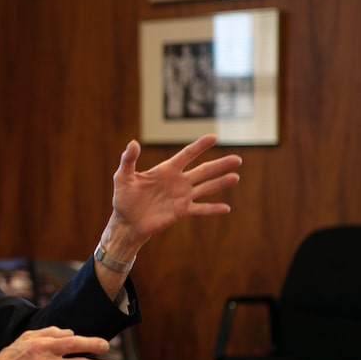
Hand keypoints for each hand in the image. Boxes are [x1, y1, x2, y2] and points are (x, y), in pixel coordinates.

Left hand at [105, 134, 241, 252]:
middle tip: (237, 159)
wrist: (127, 222)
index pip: (186, 155)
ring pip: (206, 187)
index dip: (199, 146)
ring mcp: (181, 196)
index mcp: (166, 170)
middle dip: (220, 165)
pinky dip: (212, 209)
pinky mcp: (181, 211)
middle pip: (203, 170)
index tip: (214, 137)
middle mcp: (178, 181)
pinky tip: (226, 208)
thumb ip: (128, 160)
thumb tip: (133, 143)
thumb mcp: (122, 177)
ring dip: (221, 183)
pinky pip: (200, 209)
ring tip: (236, 177)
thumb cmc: (124, 198)